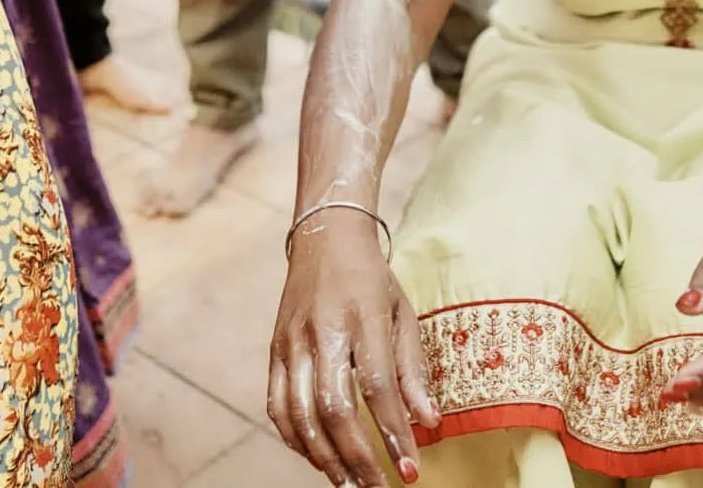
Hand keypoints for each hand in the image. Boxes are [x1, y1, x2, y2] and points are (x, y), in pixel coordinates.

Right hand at [269, 213, 437, 486]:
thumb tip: (428, 422)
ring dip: (325, 457)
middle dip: (357, 457)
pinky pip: (277, 405)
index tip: (409, 469)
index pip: (377, 386)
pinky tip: (317, 457)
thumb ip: (413, 369)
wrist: (323, 238)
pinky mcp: (274, 350)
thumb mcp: (402, 313)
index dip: (392, 432)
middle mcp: (322, 331)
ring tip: (349, 484)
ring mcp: (292, 342)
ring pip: (300, 413)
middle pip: (333, 407)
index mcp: (362, 317)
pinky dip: (295, 438)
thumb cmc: (371, 279)